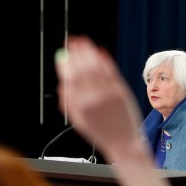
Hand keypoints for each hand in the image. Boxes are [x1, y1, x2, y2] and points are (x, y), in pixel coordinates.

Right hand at [54, 36, 145, 162]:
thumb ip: (69, 104)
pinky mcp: (121, 91)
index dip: (66, 64)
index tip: (63, 55)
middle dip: (77, 53)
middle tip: (73, 42)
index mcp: (82, 106)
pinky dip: (104, 60)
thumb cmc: (101, 134)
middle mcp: (95, 98)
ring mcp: (109, 94)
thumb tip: (61, 85)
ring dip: (89, 52)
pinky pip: (111, 71)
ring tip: (84, 42)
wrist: (123, 142)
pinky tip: (99, 52)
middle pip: (83, 69)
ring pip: (97, 67)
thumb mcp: (79, 122)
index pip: (71, 78)